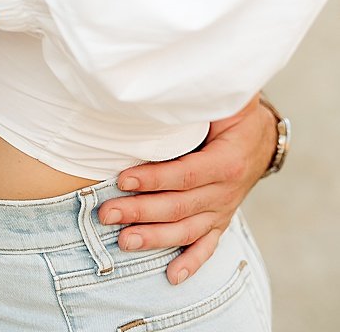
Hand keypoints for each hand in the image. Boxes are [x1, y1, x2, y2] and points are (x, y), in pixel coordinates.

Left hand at [100, 95, 275, 283]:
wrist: (260, 137)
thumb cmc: (230, 115)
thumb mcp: (220, 103)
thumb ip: (194, 102)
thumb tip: (159, 91)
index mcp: (226, 161)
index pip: (185, 174)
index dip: (154, 178)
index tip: (122, 179)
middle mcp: (226, 191)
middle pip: (179, 206)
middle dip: (140, 211)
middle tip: (107, 214)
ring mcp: (222, 209)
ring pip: (187, 229)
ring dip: (154, 237)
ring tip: (124, 241)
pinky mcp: (219, 220)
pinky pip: (207, 246)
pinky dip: (191, 262)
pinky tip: (172, 276)